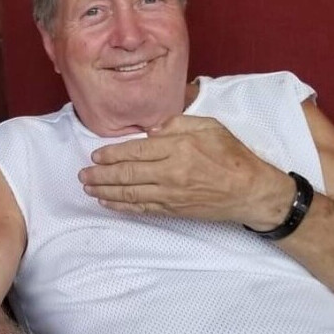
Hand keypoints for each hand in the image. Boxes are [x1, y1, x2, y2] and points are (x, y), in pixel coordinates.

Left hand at [78, 115, 291, 228]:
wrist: (250, 191)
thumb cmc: (233, 156)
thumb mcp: (210, 127)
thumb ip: (179, 123)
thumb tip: (152, 129)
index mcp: (179, 148)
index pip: (136, 151)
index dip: (112, 154)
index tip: (96, 154)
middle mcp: (171, 173)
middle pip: (127, 174)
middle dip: (101, 175)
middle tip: (83, 174)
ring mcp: (171, 194)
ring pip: (130, 193)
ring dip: (105, 191)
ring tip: (88, 188)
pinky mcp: (174, 209)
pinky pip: (142, 208)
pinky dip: (122, 206)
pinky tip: (109, 203)